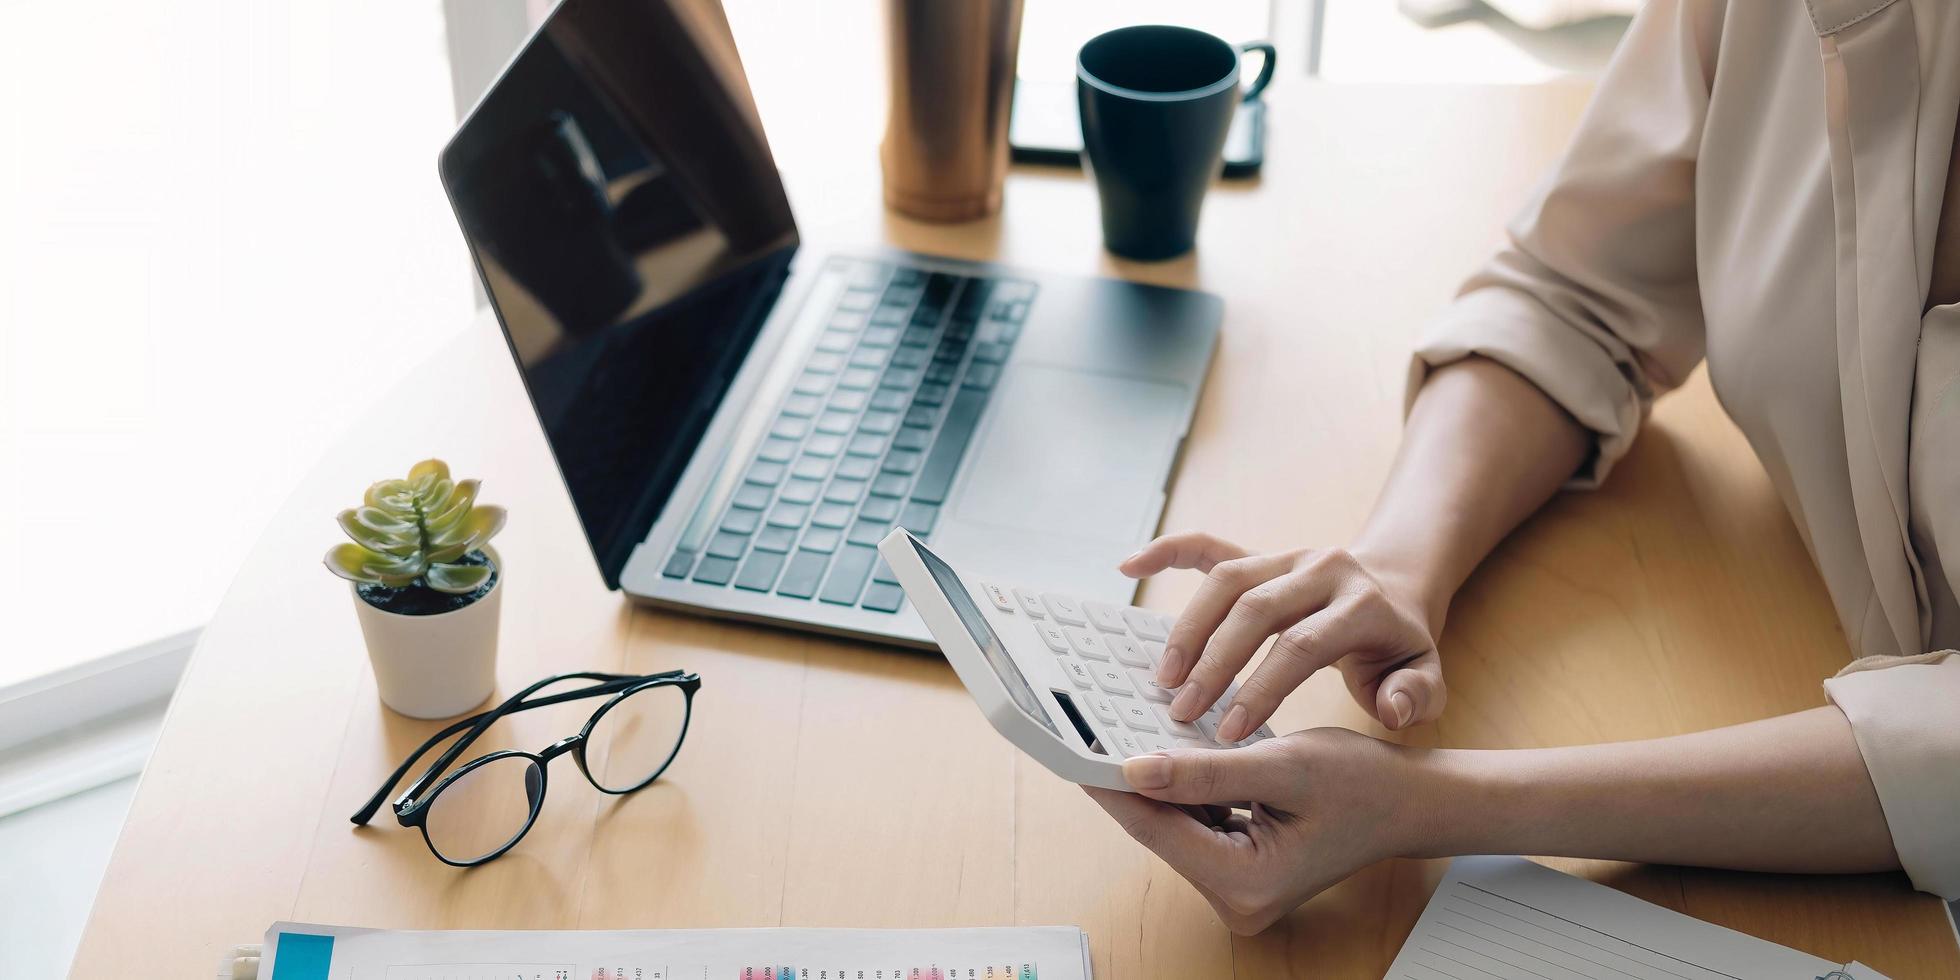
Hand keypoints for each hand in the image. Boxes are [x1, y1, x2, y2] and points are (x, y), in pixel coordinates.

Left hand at [1085, 730, 1410, 933]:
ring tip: (1126, 730)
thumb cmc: (1363, 785)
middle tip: (1092, 724)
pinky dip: (1187, 788)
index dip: (1111, 783)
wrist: (1410, 802)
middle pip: (1162, 827)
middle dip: (1134, 777)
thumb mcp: (1280, 767)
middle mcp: (1235, 899)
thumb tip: (1133, 769)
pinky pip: (1198, 822)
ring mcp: (1236, 887)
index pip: (1155, 827)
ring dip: (1160, 779)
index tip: (1072, 745)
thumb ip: (1204, 773)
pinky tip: (1173, 752)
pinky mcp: (1239, 867)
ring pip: (1177, 823)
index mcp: (1244, 884)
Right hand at [1122, 532, 1444, 738]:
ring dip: (1188, 628)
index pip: (1302, 645)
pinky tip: (1129, 567)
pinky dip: (1166, 551)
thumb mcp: (1425, 680)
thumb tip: (1392, 708)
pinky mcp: (1261, 553)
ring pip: (1227, 580)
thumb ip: (1416, 697)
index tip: (1227, 733)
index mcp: (1362, 605)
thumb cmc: (1399, 650)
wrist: (1394, 591)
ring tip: (1165, 678)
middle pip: (1256, 609)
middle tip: (1182, 712)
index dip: (1261, 688)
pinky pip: (1207, 545)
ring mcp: (1287, 556)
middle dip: (1214, 662)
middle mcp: (1322, 569)